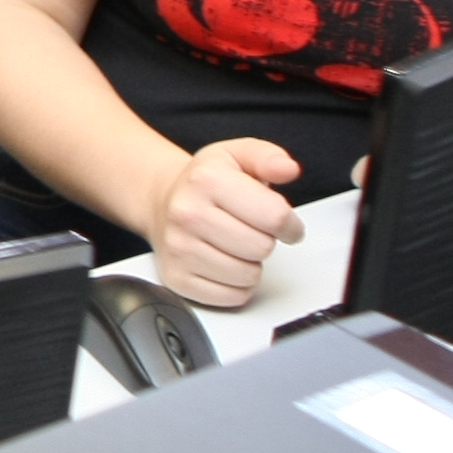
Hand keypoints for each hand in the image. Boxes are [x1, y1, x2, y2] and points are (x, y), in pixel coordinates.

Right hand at [143, 138, 302, 308]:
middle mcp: (187, 214)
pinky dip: (237, 285)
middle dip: (266, 241)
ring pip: (248, 276)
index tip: (284, 223)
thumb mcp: (238, 155)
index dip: (290, 223)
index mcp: (207, 180)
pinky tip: (225, 262)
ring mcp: (179, 249)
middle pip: (262, 248)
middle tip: (252, 230)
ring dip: (251, 264)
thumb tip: (288, 169)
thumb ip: (268, 157)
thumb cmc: (205, 182)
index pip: (274, 216)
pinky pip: (232, 297)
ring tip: (236, 245)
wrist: (162, 200)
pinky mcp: (177, 278)